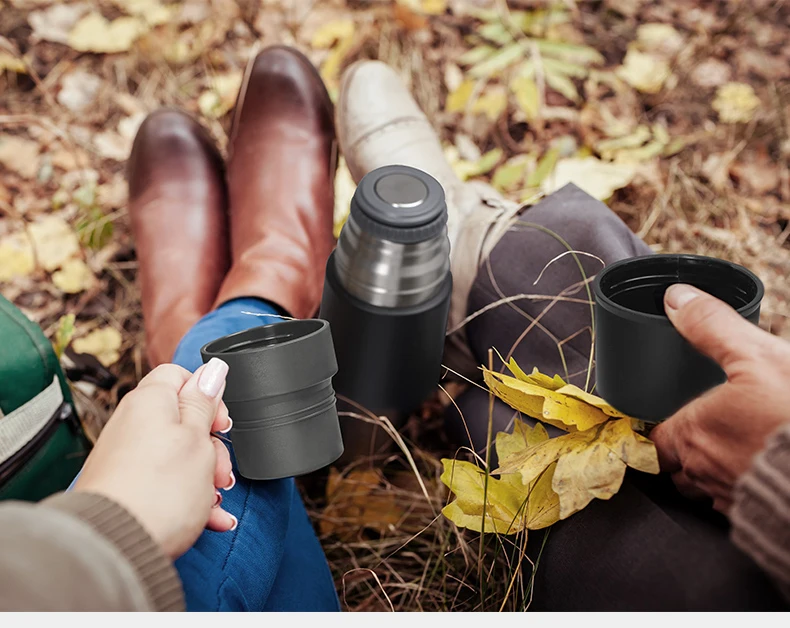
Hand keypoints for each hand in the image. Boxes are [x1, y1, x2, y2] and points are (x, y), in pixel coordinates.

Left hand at [75, 359, 236, 557]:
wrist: (115, 546)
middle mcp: (133, 424)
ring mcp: (128, 457)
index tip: (220, 423)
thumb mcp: (197, 438)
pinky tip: (210, 517)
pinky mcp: (126, 487)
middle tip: (220, 469)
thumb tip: (213, 369)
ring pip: (178, 455)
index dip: (206, 395)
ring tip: (215, 501)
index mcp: (150, 401)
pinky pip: (165, 482)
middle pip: (183, 420)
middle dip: (210, 446)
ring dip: (204, 476)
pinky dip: (189, 496)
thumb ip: (205, 402)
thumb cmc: (158, 491)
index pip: (180, 375)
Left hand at [651, 284, 789, 512]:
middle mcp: (703, 472)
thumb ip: (713, 329)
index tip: (670, 417)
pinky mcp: (760, 517)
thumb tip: (677, 299)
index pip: (656, 438)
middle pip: (677, 465)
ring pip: (707, 487)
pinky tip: (763, 472)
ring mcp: (732, 500)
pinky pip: (738, 505)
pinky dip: (743, 488)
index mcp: (693, 434)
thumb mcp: (759, 358)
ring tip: (736, 449)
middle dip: (686, 450)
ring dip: (713, 470)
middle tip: (707, 431)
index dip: (661, 427)